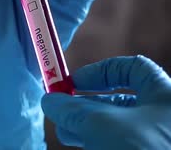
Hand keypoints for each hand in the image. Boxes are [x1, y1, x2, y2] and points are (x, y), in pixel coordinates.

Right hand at [42, 56, 170, 149]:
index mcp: (166, 95)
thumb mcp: (102, 125)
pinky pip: (120, 146)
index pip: (133, 68)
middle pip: (120, 101)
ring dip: (87, 127)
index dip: (100, 71)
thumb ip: (74, 110)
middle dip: (85, 105)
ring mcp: (158, 140)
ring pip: (118, 128)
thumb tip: (51, 100)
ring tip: (64, 134)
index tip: (73, 83)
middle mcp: (165, 116)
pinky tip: (79, 145)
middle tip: (61, 112)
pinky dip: (97, 143)